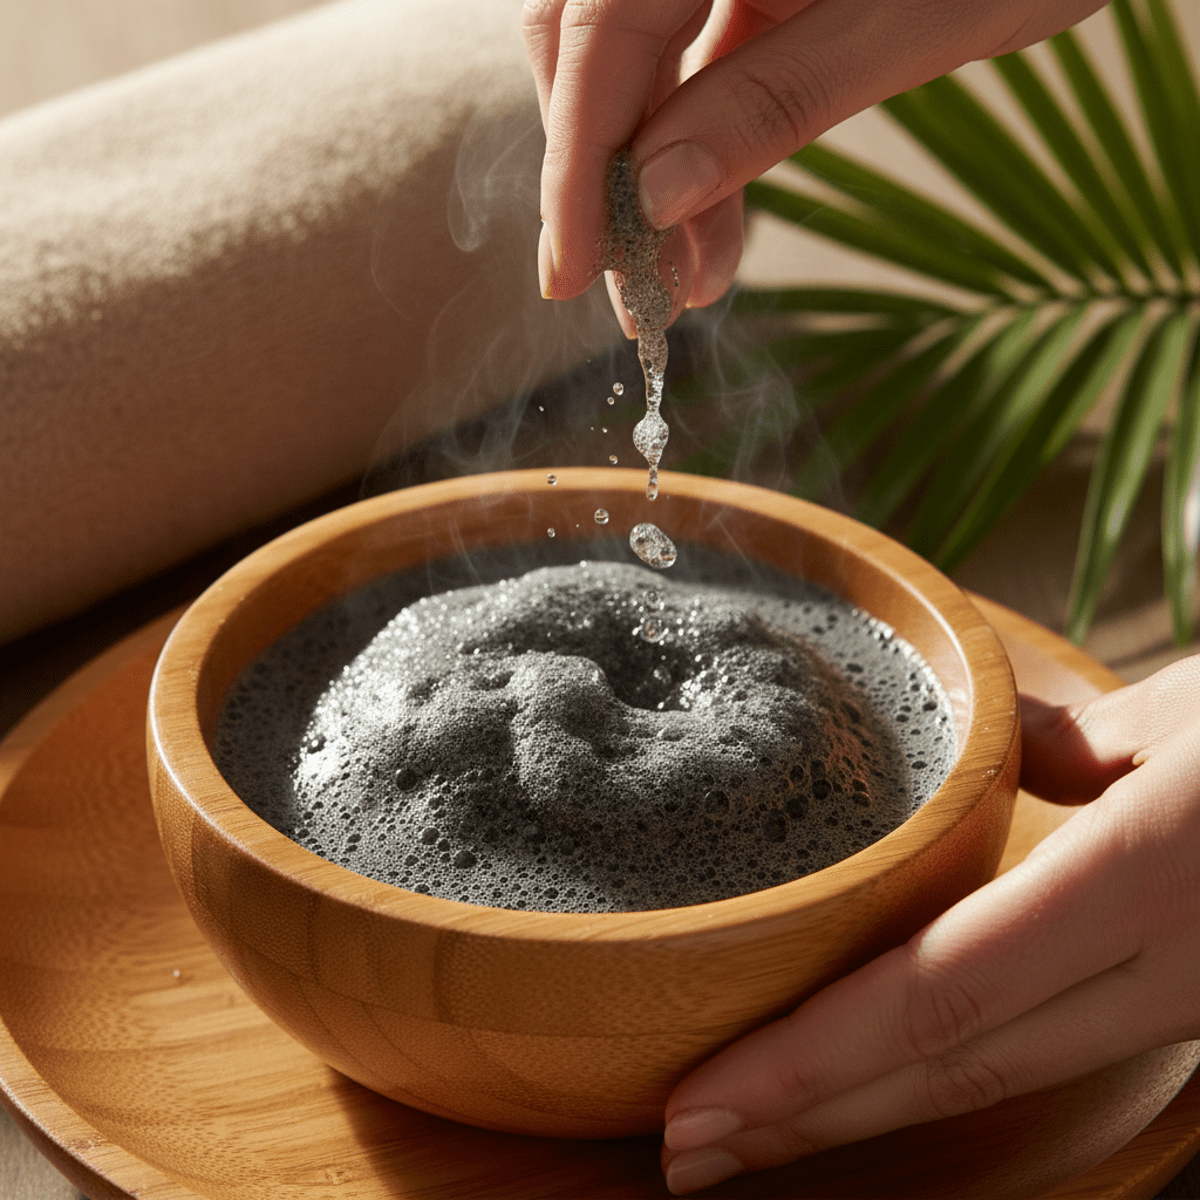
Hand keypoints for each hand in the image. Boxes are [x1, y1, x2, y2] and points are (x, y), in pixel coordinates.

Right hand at [523, 0, 1106, 332]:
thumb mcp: (912, 18)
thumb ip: (775, 99)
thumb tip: (656, 198)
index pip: (600, 32)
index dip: (575, 159)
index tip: (569, 269)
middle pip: (592, 43)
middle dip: (600, 177)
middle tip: (624, 291)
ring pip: (637, 67)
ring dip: (648, 182)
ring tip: (678, 283)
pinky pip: (695, 69)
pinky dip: (696, 153)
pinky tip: (707, 233)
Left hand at [659, 656, 1199, 1193]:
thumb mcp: (1189, 714)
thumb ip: (1077, 746)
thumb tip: (1002, 758)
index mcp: (1149, 880)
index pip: (939, 996)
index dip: (812, 1062)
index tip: (702, 1103)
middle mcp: (1170, 972)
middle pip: (951, 1067)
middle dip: (811, 1115)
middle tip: (688, 1151)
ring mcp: (1194, 1014)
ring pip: (998, 1082)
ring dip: (863, 1113)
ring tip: (753, 1134)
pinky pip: (1051, 1058)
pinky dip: (942, 1083)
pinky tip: (877, 1087)